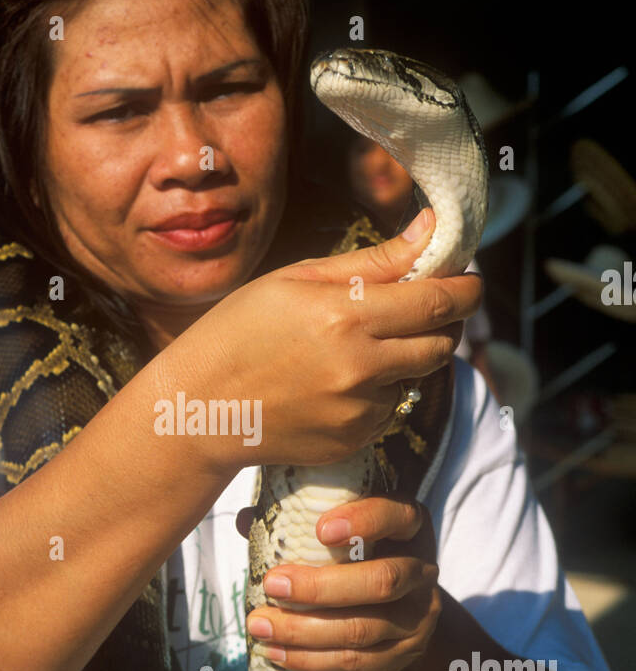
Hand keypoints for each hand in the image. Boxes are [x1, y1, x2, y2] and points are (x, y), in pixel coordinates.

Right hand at [155, 208, 481, 470]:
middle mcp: (361, 368)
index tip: (470, 280)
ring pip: (414, 377)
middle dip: (442, 323)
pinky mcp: (354, 441)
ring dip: (403, 359)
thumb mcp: (297, 280)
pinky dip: (375, 392)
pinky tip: (331, 383)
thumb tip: (432, 229)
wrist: (199, 409)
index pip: (438, 301)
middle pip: (441, 343)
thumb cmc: (239, 331)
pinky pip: (388, 409)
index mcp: (346, 317)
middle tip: (419, 308)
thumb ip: (373, 261)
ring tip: (353, 348)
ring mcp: (358, 411)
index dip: (465, 288)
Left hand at [239, 495, 441, 670]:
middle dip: (320, 587)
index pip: (396, 516)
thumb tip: (244, 520)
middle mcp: (424, 569)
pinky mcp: (406, 653)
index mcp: (410, 526)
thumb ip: (299, 518)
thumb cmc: (359, 551)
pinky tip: (277, 652)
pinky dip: (313, 659)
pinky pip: (359, 662)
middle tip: (272, 584)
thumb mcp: (343, 525)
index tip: (320, 530)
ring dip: (306, 631)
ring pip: (364, 629)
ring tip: (260, 625)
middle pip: (381, 581)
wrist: (400, 602)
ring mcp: (420, 616)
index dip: (363, 522)